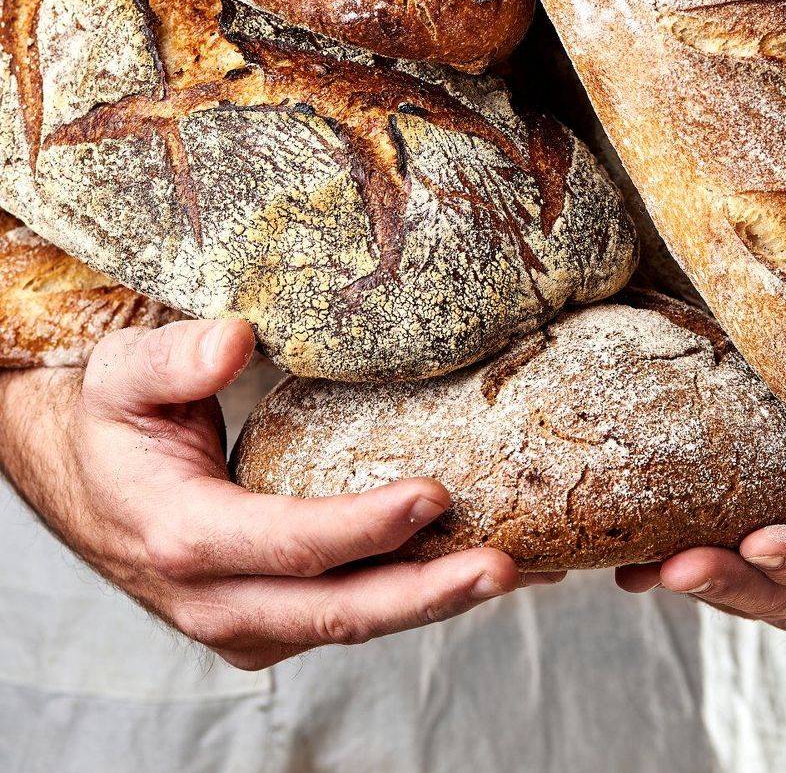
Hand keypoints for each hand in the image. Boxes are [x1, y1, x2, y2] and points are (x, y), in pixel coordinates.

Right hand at [0, 317, 530, 669]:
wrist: (85, 479)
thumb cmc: (112, 420)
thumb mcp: (122, 372)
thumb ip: (173, 357)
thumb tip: (235, 341)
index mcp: (182, 538)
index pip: (289, 546)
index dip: (364, 528)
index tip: (434, 494)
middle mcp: (217, 600)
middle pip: (337, 612)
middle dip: (427, 594)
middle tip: (506, 564)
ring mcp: (245, 622)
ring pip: (352, 625)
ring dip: (436, 602)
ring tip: (521, 568)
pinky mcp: (269, 622)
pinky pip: (349, 617)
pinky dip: (414, 598)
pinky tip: (475, 570)